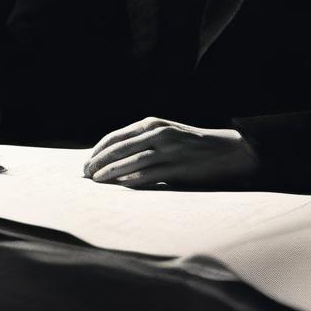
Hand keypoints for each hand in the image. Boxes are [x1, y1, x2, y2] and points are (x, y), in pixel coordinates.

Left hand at [82, 117, 260, 187]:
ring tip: (97, 180)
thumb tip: (114, 158)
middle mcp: (158, 134)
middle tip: (85, 173)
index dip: (99, 150)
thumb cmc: (190, 144)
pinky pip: (150, 175)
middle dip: (99, 161)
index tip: (87, 162)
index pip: (117, 136)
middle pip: (120, 147)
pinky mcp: (178, 168)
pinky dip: (132, 180)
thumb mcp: (165, 134)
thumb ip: (142, 141)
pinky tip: (121, 186)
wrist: (225, 150)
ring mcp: (169, 150)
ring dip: (111, 171)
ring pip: (132, 161)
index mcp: (152, 124)